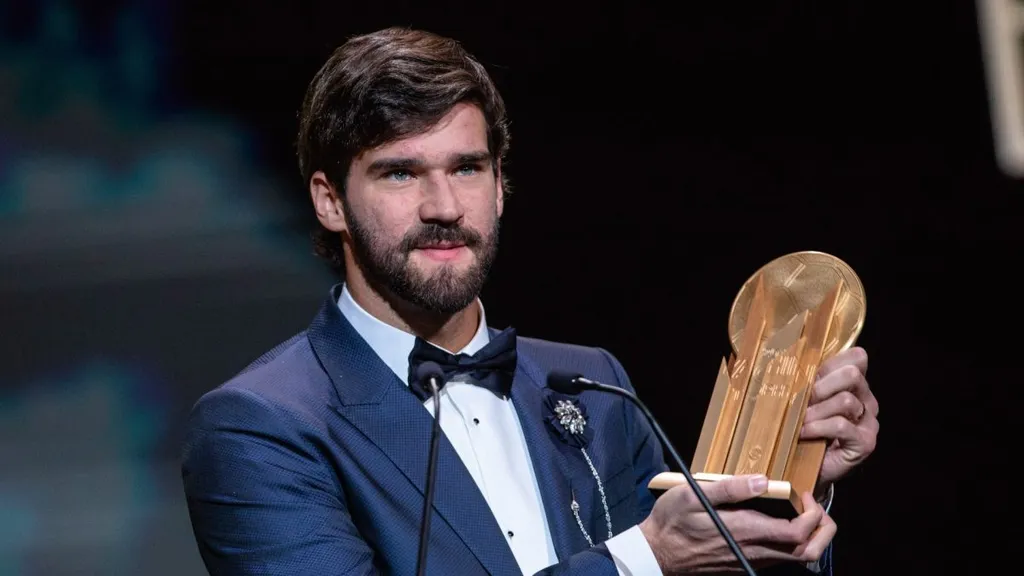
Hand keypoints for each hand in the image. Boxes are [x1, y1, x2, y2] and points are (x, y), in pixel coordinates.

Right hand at [638, 475, 835, 573]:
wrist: (657, 554)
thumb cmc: (672, 521)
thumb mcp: (692, 495)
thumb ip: (729, 488)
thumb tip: (763, 480)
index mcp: (745, 531)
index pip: (798, 532)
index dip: (813, 514)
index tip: (804, 494)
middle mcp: (753, 551)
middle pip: (806, 552)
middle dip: (823, 531)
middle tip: (817, 508)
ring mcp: (749, 561)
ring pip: (795, 559)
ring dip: (809, 538)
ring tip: (803, 514)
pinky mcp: (743, 565)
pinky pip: (778, 560)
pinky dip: (790, 544)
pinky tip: (779, 524)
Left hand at [801, 347, 878, 484]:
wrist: (803, 466)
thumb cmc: (803, 429)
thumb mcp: (804, 399)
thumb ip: (807, 380)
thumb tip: (790, 355)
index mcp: (854, 385)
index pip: (856, 358)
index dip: (830, 364)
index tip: (807, 377)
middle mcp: (866, 400)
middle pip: (852, 375)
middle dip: (821, 386)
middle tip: (801, 401)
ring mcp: (868, 422)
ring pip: (845, 400)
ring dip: (816, 411)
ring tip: (799, 421)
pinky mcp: (865, 442)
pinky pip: (841, 425)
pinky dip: (817, 427)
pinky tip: (804, 433)